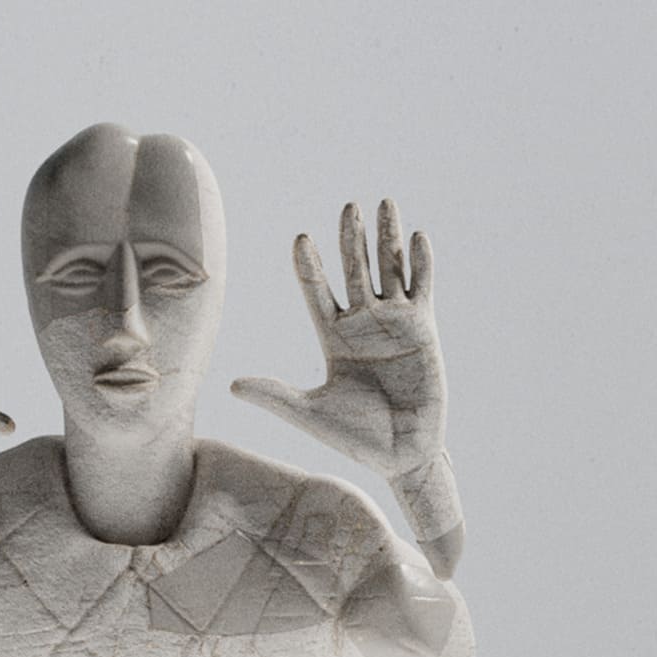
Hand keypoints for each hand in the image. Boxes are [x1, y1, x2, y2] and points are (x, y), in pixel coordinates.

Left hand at [231, 200, 446, 480]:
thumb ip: (276, 396)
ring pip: (389, 270)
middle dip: (351, 239)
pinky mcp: (423, 329)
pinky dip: (420, 263)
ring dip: (387, 239)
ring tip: (384, 203)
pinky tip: (416, 237)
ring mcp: (394, 323)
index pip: (317, 291)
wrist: (403, 454)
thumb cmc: (356, 438)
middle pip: (354, 270)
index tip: (302, 239)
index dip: (310, 266)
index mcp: (332, 336)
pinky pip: (422, 288)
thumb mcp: (310, 413)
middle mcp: (362, 323)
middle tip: (348, 206)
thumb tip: (232, 385)